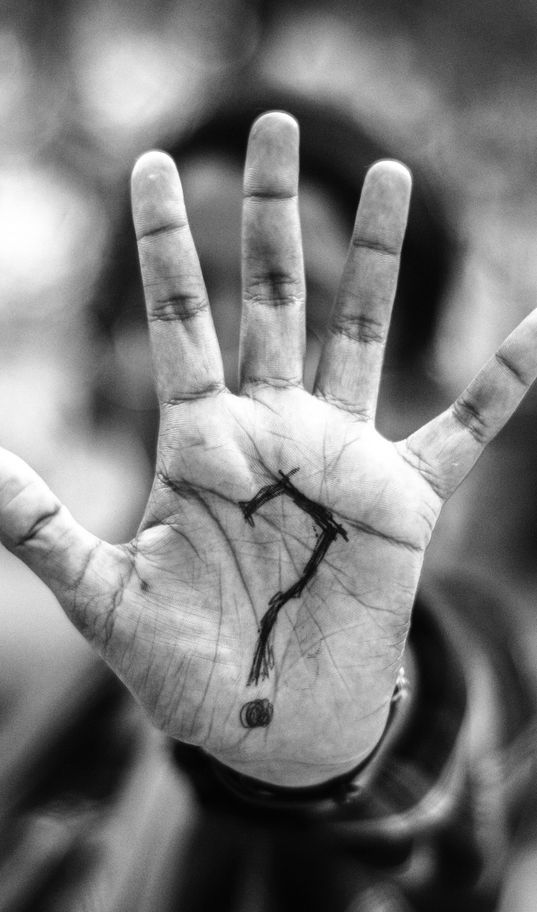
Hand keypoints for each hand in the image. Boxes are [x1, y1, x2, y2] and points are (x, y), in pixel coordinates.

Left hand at [1, 113, 535, 786]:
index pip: (179, 320)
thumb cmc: (184, 665)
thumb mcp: (101, 594)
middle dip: (269, 215)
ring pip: (360, 337)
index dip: (166, 243)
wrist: (267, 726)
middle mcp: (272, 433)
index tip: (152, 163)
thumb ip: (40, 527)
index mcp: (199, 443)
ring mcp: (342, 459)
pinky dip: (503, 384)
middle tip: (270, 123)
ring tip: (385, 173)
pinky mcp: (403, 501)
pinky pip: (464, 431)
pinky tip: (535, 328)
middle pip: (272, 300)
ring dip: (373, 259)